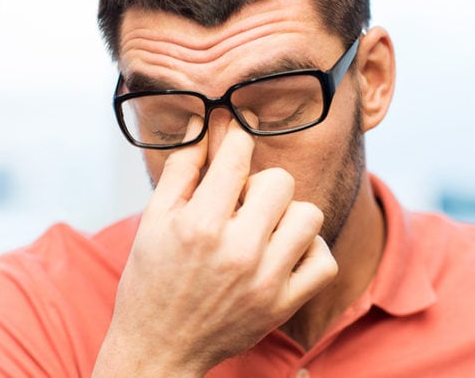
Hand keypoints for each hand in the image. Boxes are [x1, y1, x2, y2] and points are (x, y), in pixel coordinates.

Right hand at [93, 116, 337, 376]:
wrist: (159, 350)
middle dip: (260, 183)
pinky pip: (323, 260)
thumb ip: (181, 170)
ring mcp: (265, 280)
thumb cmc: (151, 283)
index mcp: (199, 225)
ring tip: (264, 229)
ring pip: (308, 215)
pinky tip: (283, 253)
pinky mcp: (283, 305)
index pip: (237, 154)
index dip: (237, 136)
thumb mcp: (152, 222)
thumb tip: (202, 124)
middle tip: (242, 202)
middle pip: (280, 180)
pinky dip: (308, 251)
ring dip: (287, 215)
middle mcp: (237, 250)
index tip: (237, 139)